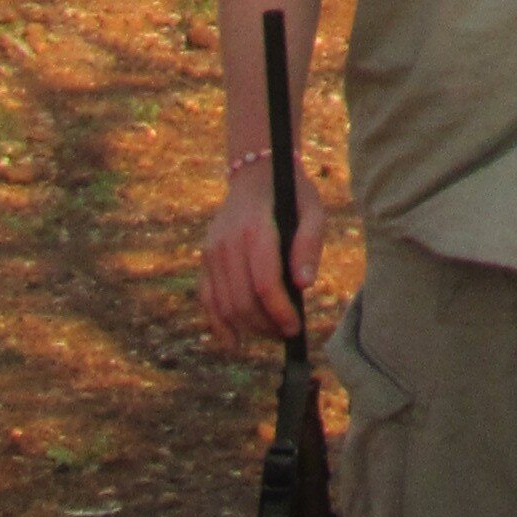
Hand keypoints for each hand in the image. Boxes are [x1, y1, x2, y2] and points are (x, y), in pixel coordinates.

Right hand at [199, 157, 326, 347]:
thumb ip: (310, 243)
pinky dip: (218, 324)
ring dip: (249, 327)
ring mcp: (212, 251)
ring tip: (271, 331)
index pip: (265, 283)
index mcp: (256, 228)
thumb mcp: (312, 208)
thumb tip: (305, 284)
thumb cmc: (291, 193)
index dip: (280, 311)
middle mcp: (228, 242)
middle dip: (266, 324)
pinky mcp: (205, 258)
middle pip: (243, 300)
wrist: (256, 173)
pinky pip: (207, 299)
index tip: (295, 327)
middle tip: (288, 332)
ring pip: (225, 305)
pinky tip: (234, 343)